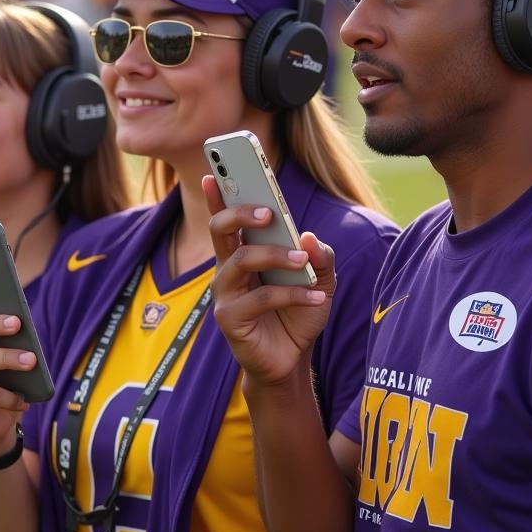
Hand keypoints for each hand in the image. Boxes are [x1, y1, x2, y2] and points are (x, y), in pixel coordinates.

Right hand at [0, 315, 33, 454]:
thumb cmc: (0, 382)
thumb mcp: (3, 364)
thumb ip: (8, 349)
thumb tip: (28, 344)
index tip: (17, 321)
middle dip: (6, 355)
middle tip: (32, 357)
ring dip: (11, 378)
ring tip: (32, 373)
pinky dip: (11, 400)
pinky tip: (24, 401)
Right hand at [204, 175, 335, 386]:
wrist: (292, 360)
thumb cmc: (297, 313)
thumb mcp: (319, 279)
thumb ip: (319, 257)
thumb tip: (309, 237)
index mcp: (242, 253)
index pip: (225, 218)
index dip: (215, 194)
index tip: (212, 172)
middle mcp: (227, 269)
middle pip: (220, 229)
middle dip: (240, 213)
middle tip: (267, 213)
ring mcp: (225, 294)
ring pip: (241, 259)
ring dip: (275, 255)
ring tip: (303, 261)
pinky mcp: (230, 319)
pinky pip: (259, 298)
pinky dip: (291, 294)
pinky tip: (316, 297)